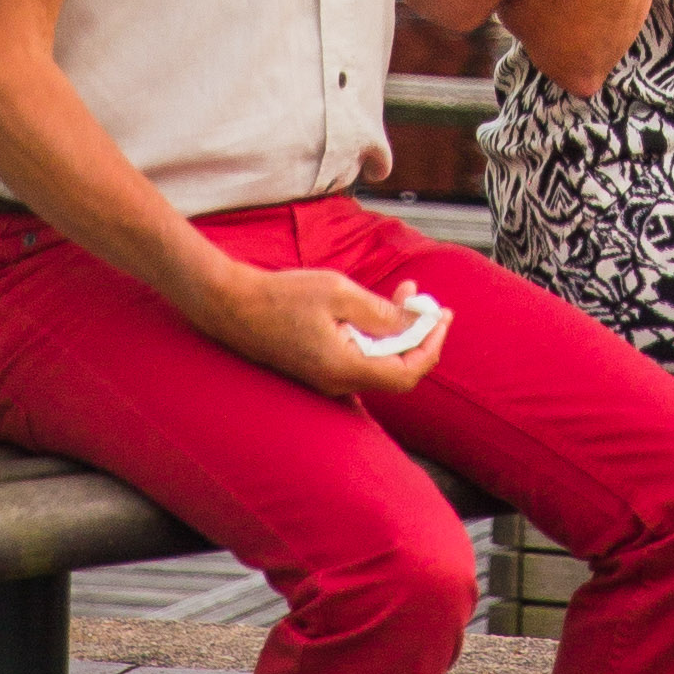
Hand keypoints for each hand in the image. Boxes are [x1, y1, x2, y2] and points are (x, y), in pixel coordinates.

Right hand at [210, 259, 454, 396]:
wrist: (231, 306)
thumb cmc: (281, 296)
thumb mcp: (338, 292)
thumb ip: (380, 312)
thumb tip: (414, 322)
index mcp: (344, 368)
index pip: (405, 373)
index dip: (430, 346)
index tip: (441, 316)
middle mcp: (336, 381)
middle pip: (395, 368)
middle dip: (417, 333)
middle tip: (426, 300)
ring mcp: (325, 377)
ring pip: (377, 360)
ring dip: (397, 330)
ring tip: (406, 291)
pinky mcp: (318, 367)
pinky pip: (358, 355)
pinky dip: (376, 333)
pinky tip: (377, 305)